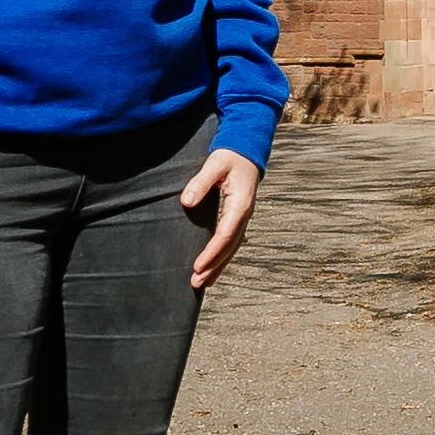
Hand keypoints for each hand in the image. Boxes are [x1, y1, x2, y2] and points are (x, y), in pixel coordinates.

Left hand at [181, 148, 262, 286]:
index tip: (197, 266)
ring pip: (232, 248)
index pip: (225, 234)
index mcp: (240, 204)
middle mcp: (245, 214)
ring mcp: (243, 218)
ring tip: (203, 283)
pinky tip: (213, 267)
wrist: (247, 151)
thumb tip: (187, 201)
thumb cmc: (231, 156)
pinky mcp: (238, 218)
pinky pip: (231, 242)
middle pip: (230, 247)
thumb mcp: (215, 164)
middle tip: (197, 282)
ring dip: (218, 266)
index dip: (211, 252)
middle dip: (214, 266)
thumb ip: (201, 182)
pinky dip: (222, 257)